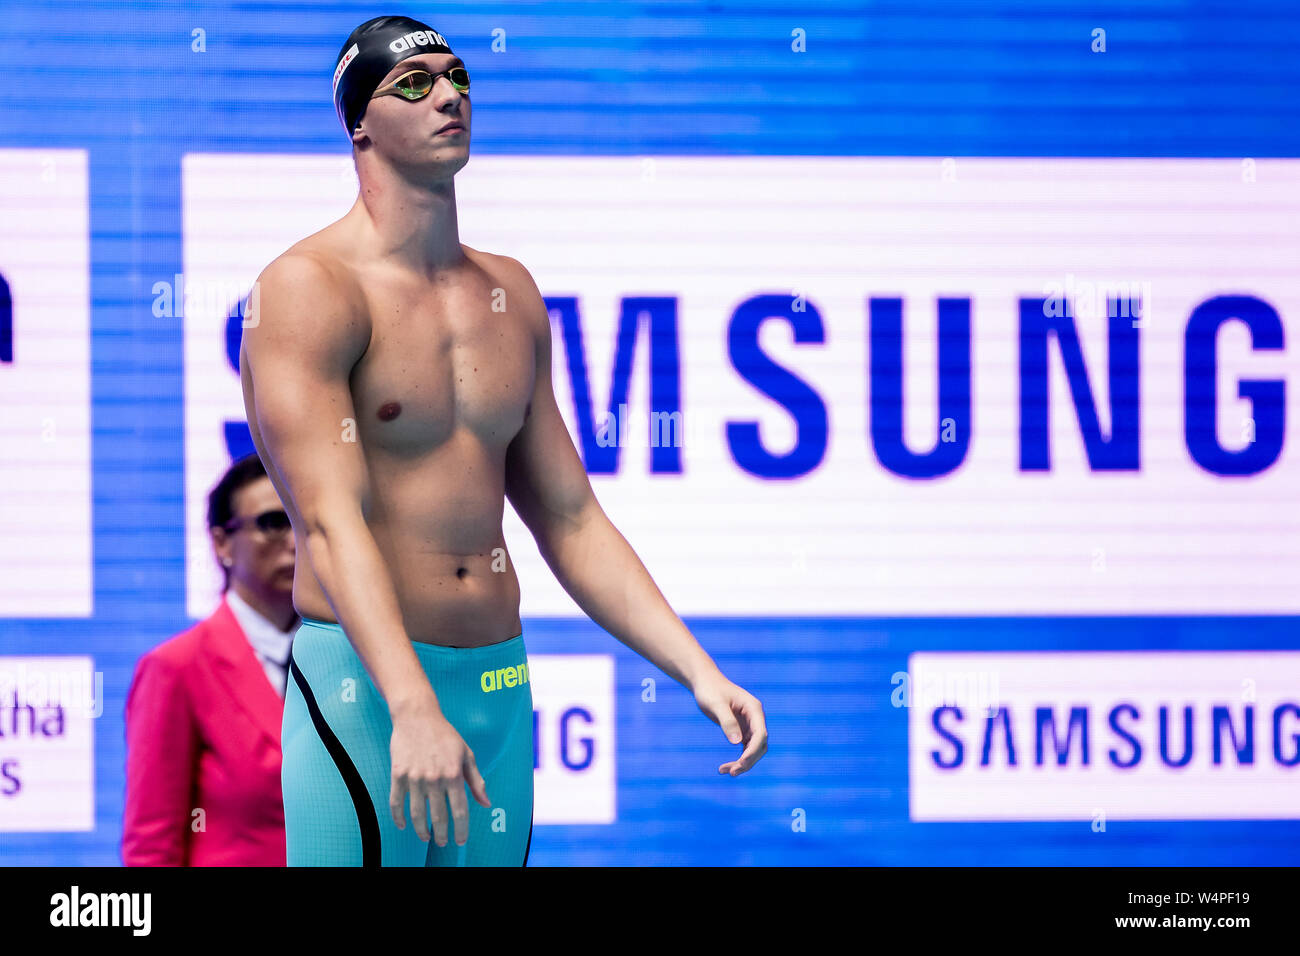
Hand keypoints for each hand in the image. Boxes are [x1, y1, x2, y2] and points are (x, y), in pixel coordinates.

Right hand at [388, 697, 490, 846]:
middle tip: (443, 842)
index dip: (461, 829)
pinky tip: (403, 826)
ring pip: (417, 814)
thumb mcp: (466, 754)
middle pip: (438, 816)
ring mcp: (414, 778)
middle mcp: (434, 779)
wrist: (417, 716)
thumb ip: (476, 780)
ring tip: (426, 838)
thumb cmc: (445, 735)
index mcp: (453, 774)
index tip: (461, 840)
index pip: (460, 810)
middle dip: (442, 834)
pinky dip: (398, 817)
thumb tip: (486, 803)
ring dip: (422, 830)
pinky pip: (396, 802)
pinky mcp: (397, 775)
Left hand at [693, 674, 767, 775]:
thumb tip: (737, 743)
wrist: (705, 683)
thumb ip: (727, 722)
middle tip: (731, 773)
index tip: (741, 763)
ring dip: (743, 763)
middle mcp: (755, 718)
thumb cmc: (710, 690)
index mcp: (754, 709)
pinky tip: (726, 768)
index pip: (760, 734)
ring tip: (724, 771)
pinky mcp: (742, 730)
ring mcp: (750, 725)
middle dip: (748, 760)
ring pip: (753, 750)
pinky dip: (738, 759)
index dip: (753, 751)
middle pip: (759, 745)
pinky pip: (745, 748)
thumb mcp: (716, 704)